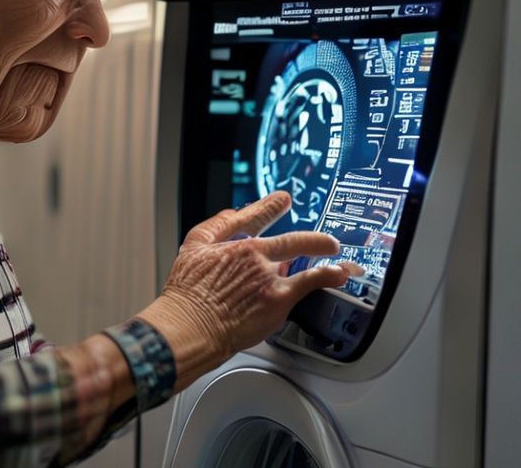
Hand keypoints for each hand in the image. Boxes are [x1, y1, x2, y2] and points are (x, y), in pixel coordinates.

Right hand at [138, 191, 352, 388]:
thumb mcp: (193, 247)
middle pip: (291, 240)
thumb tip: (233, 212)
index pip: (257, 217)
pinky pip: (310, 281)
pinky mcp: (279, 298)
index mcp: (234, 242)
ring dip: (323, 255)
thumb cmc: (188, 293)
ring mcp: (269, 276)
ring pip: (303, 260)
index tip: (283, 200)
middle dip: (312, 239)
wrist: (191, 325)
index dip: (271, 206)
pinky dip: (328, 275)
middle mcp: (255, 255)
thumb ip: (216, 227)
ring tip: (339, 259)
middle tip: (328, 243)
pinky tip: (338, 275)